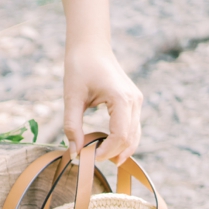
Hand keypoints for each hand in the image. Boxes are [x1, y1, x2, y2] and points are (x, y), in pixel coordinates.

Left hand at [63, 42, 142, 164]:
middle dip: (112, 153)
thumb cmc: (79, 68)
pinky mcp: (133, 101)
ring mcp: (136, 101)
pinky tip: (106, 147)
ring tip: (99, 158)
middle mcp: (134, 101)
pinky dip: (122, 140)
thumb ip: (72, 126)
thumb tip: (74, 152)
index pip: (120, 136)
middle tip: (90, 161)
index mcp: (122, 99)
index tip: (87, 158)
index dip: (106, 152)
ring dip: (119, 150)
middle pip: (130, 139)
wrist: (91, 47)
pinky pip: (132, 127)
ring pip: (135, 135)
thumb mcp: (71, 98)